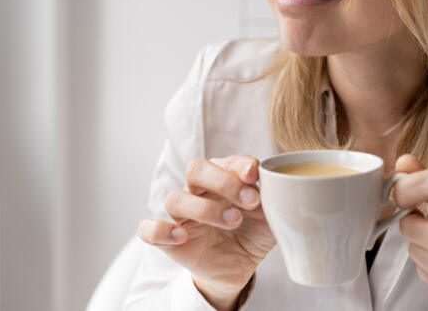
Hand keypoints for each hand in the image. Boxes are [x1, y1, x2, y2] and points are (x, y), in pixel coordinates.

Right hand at [137, 154, 275, 309]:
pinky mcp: (169, 240)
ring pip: (175, 198)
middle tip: (250, 201)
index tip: (256, 177)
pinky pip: (148, 230)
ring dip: (205, 208)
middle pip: (196, 169)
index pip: (227, 160)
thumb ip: (274, 200)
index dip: (240, 165)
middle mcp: (199, 190)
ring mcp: (182, 215)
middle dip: (223, 181)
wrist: (240, 267)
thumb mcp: (271, 217)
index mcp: (223, 177)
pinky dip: (160, 230)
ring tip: (233, 221)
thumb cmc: (253, 233)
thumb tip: (280, 187)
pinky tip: (182, 236)